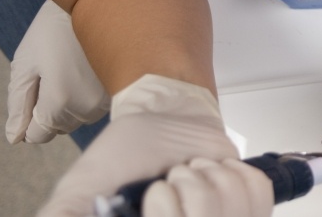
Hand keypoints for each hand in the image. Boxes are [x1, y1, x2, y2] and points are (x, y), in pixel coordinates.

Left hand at [7, 1, 109, 143]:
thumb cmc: (55, 27)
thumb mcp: (25, 62)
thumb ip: (19, 103)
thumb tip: (15, 137)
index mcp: (59, 101)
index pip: (38, 135)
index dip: (30, 115)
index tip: (36, 86)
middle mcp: (88, 107)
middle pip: (60, 127)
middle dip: (52, 107)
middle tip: (54, 69)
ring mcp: (109, 98)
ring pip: (81, 117)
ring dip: (73, 102)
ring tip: (72, 65)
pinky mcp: (123, 87)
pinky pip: (99, 104)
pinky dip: (91, 92)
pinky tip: (88, 66)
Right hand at [36, 74, 271, 216]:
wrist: (166, 114)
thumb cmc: (128, 153)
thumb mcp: (83, 189)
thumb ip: (65, 215)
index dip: (167, 213)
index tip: (157, 191)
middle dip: (187, 196)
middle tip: (172, 177)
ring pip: (230, 214)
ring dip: (209, 180)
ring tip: (191, 172)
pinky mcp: (250, 206)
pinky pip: (257, 197)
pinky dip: (237, 175)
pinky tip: (216, 171)